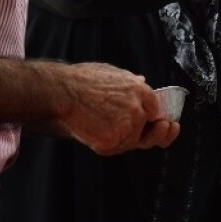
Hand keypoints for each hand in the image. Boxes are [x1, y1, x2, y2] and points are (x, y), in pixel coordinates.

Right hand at [53, 63, 179, 154]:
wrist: (63, 92)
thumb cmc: (82, 80)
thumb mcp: (112, 73)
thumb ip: (130, 81)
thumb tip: (142, 80)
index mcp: (140, 90)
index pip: (157, 108)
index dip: (156, 117)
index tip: (157, 122)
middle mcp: (137, 109)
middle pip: (149, 128)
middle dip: (152, 134)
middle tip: (152, 136)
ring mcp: (126, 127)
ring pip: (131, 141)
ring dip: (121, 139)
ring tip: (102, 127)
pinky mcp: (112, 142)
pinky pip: (115, 148)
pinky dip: (106, 145)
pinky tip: (95, 133)